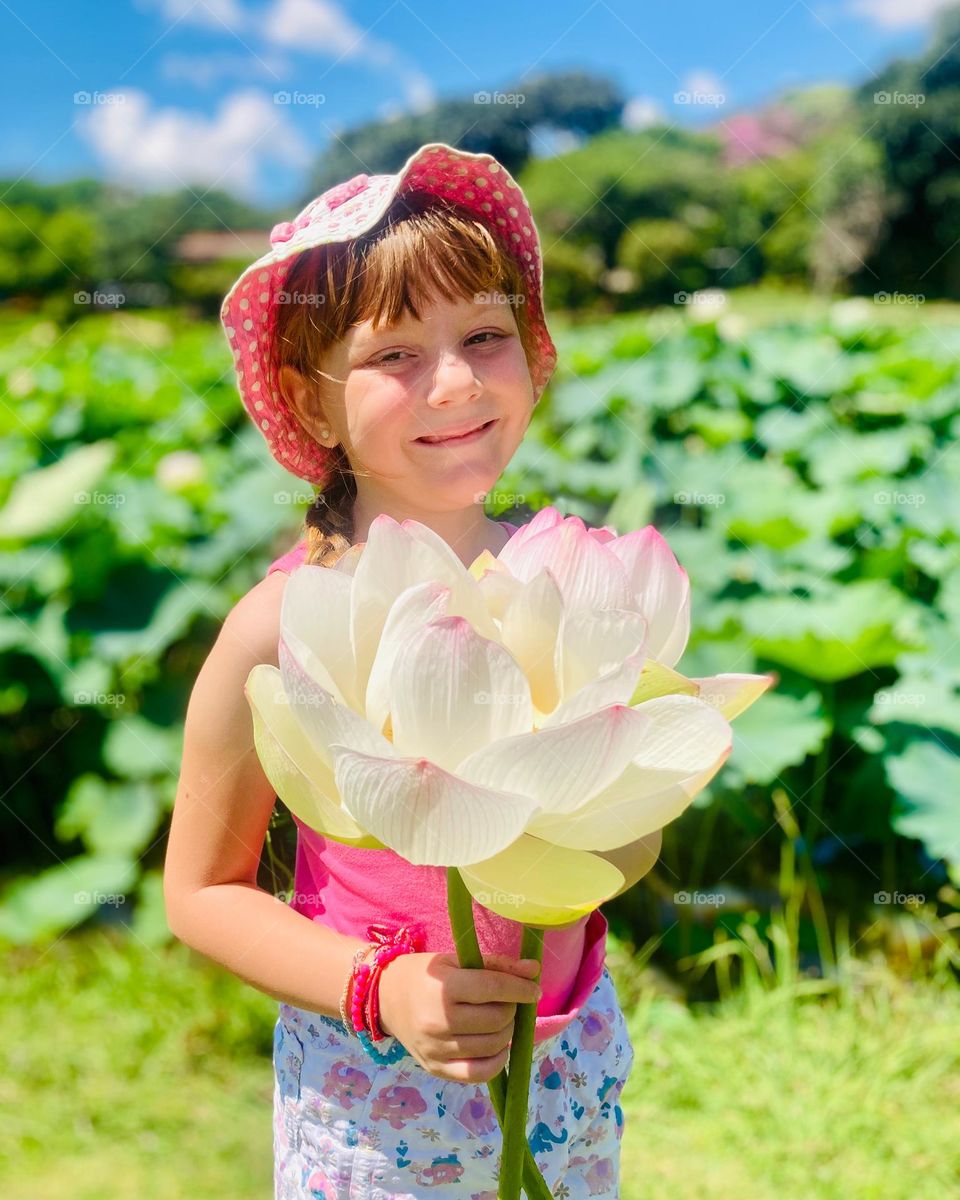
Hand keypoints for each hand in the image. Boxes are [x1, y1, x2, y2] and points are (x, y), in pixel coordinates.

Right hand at [376, 950, 541, 1082]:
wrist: (384, 997)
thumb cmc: (424, 974)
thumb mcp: (456, 960)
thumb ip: (496, 965)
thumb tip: (533, 971)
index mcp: (443, 988)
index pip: (494, 989)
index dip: (521, 988)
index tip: (533, 988)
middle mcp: (439, 1022)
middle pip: (497, 1020)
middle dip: (512, 1009)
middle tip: (508, 1001)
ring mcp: (436, 1049)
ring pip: (493, 1046)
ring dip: (506, 1032)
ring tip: (500, 1020)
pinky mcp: (436, 1069)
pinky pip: (477, 1074)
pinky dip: (496, 1061)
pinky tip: (496, 1046)